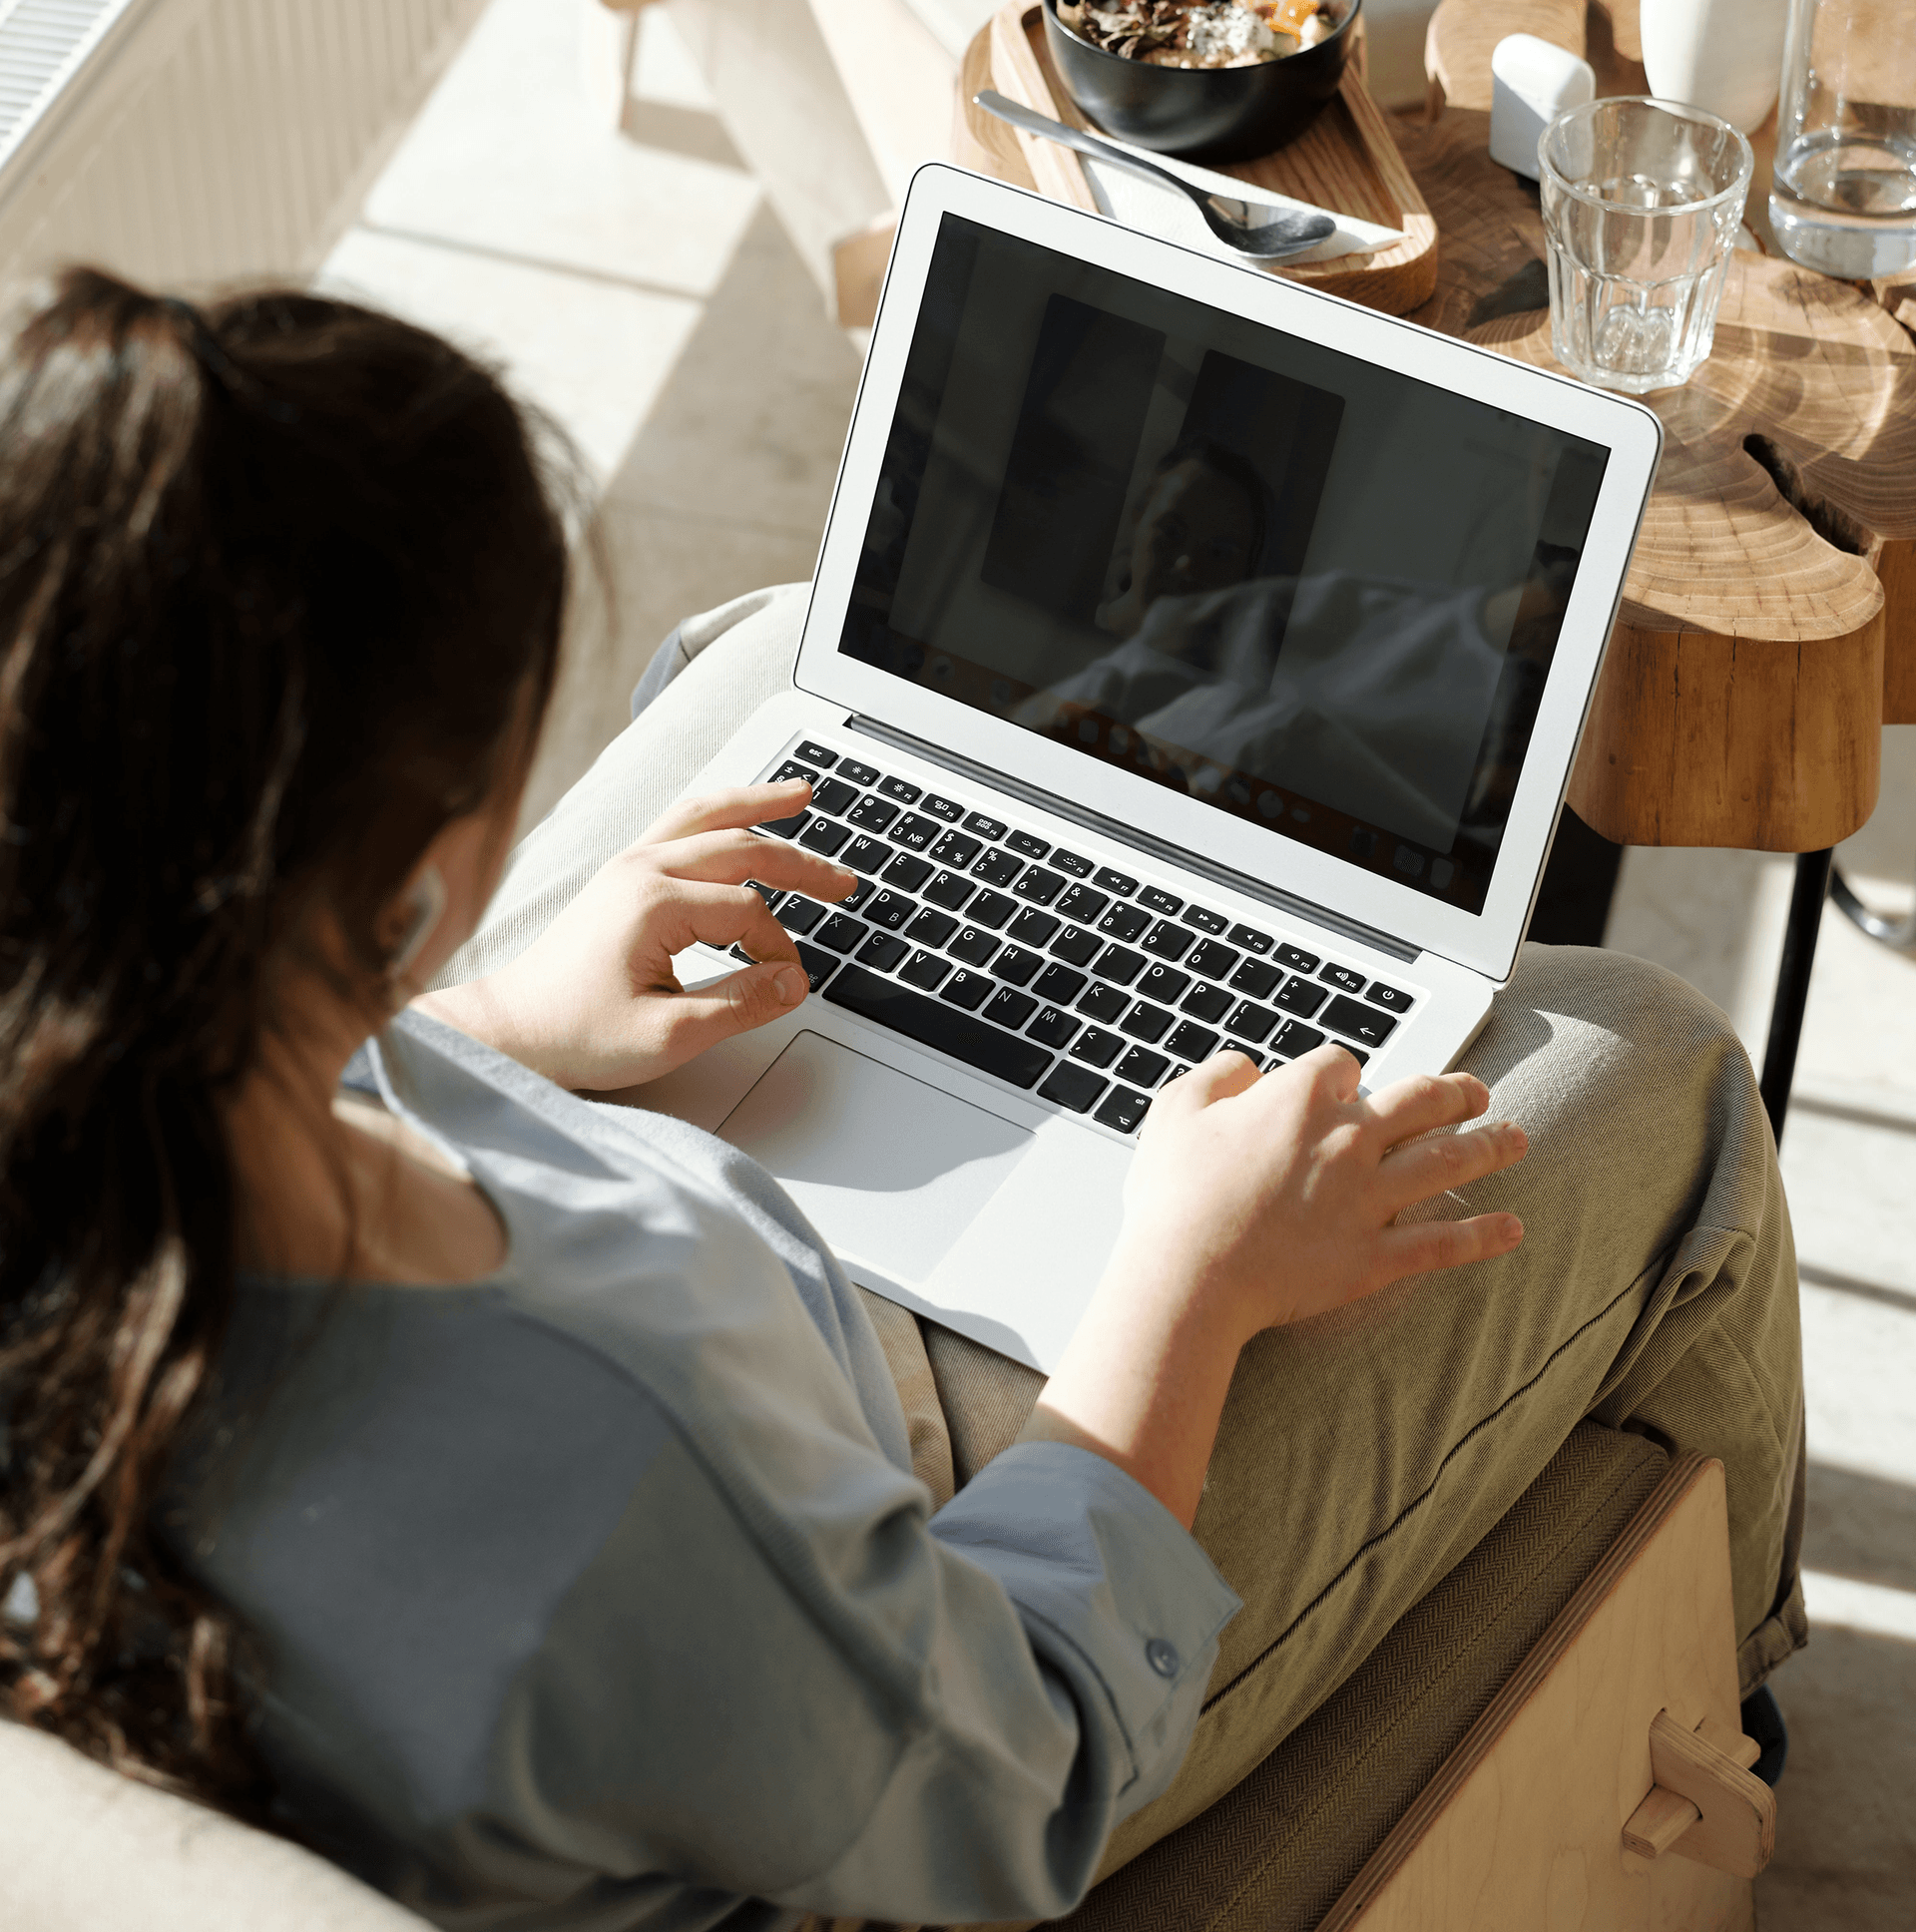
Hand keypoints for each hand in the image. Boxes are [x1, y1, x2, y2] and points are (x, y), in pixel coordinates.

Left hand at [416, 781, 855, 1089]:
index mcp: (654, 903)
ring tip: (801, 795)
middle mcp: (641, 870)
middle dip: (801, 864)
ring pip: (706, 817)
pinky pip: (678, 825)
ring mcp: (627, 867)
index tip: (787, 986)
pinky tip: (738, 814)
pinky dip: (717, 813)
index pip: (748, 913)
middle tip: (846, 882)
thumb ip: (739, 1005)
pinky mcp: (619, 877)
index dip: (778, 950)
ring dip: (758, 806)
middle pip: (740, 850)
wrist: (510, 1031)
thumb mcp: (667, 1035)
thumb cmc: (574, 1034)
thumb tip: (792, 982)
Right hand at [1121, 1045, 1527, 1343]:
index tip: (1344, 1085)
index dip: (1344, 1073)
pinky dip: (1483, 1236)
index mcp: (1299, 1099)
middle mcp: (1348, 1140)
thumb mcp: (1175, 1110)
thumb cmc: (1174, 1195)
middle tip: (1474, 1092)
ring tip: (1515, 1138)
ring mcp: (1369, 1199)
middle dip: (1453, 1092)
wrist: (1189, 1274)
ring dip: (1490, 1145)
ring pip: (1447, 1161)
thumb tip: (1246, 1067)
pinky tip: (1513, 1228)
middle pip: (1420, 1101)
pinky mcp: (1376, 1257)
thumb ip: (1217, 1075)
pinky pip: (1443, 1242)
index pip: (1343, 1066)